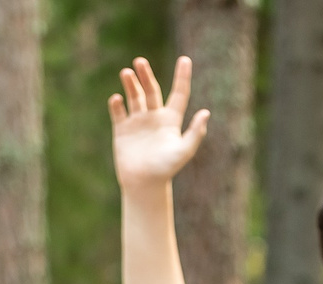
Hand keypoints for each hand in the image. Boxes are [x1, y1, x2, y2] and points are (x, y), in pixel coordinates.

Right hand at [110, 56, 208, 192]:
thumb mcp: (183, 151)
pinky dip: (116, 104)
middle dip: (146, 75)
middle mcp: (154, 117)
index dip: (182, 76)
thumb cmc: (166, 169)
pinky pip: (118, 112)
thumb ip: (195, 133)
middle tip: (140, 62)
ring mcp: (137, 122)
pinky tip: (117, 99)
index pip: (179, 94)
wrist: (144, 184)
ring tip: (126, 73)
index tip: (185, 59)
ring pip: (134, 97)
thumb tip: (206, 112)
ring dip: (131, 84)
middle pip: (151, 90)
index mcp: (171, 120)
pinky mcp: (122, 130)